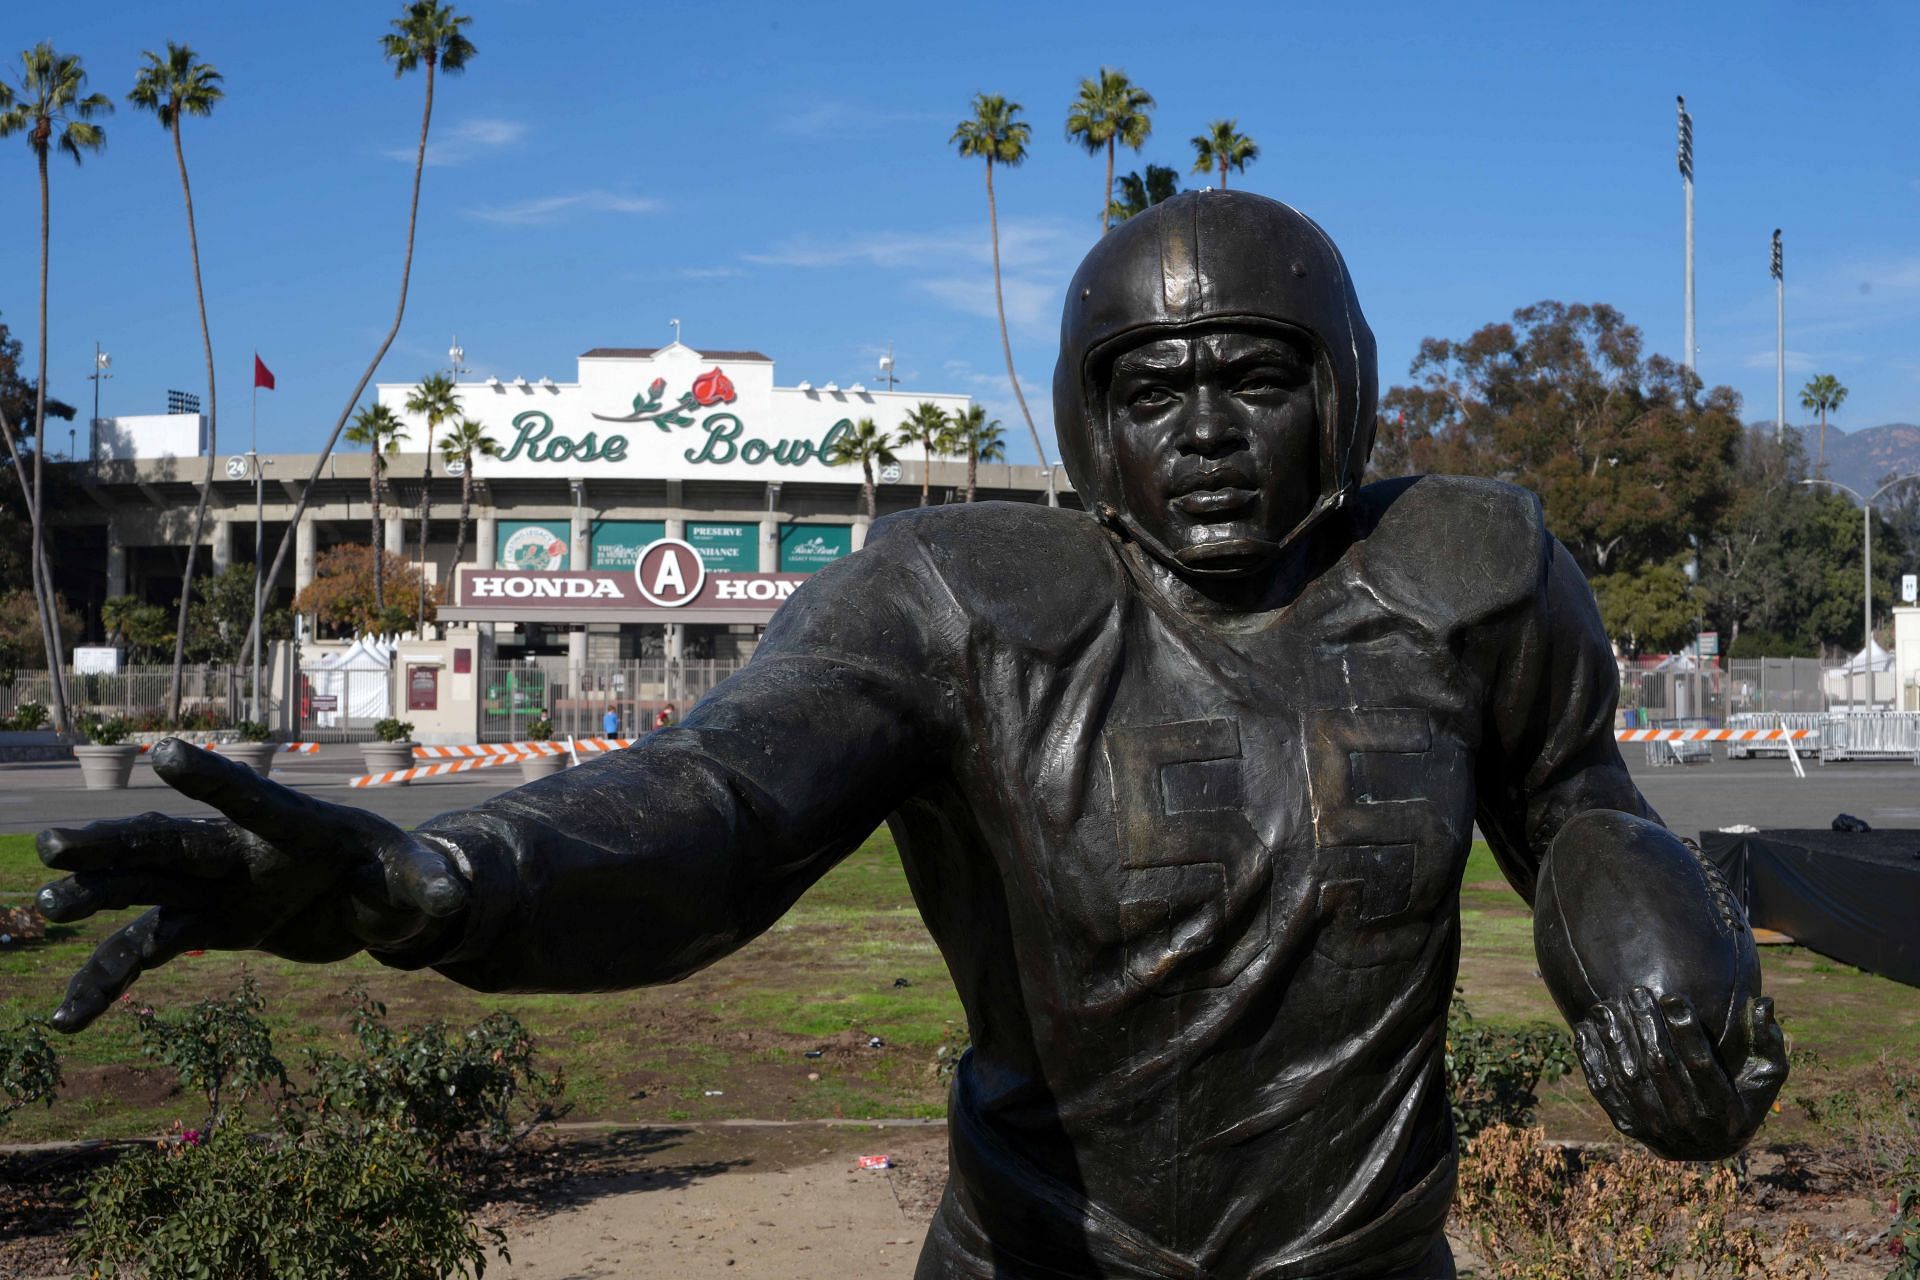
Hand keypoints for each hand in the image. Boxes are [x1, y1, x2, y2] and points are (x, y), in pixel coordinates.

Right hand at [35, 739, 468, 1032]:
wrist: (371, 904)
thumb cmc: (395, 876)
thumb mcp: (416, 879)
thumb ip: (425, 884)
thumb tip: (449, 896)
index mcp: (291, 827)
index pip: (249, 799)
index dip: (211, 780)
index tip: (162, 753)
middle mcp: (239, 850)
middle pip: (170, 841)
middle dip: (114, 844)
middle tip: (55, 845)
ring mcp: (215, 887)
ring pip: (143, 889)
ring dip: (96, 897)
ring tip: (46, 905)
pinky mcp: (207, 925)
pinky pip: (147, 951)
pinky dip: (108, 980)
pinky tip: (68, 1017)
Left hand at [1574, 986, 1786, 1159]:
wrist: (1710, 1142)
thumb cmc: (1742, 1095)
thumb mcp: (1765, 1072)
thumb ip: (1766, 1039)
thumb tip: (1763, 1002)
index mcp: (1727, 1114)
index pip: (1702, 1066)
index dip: (1687, 1031)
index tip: (1672, 997)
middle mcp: (1691, 1129)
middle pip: (1662, 1069)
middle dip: (1647, 1027)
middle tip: (1634, 992)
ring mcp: (1658, 1132)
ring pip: (1629, 1081)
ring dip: (1615, 1041)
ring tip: (1606, 1005)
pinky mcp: (1631, 1129)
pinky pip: (1606, 1093)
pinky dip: (1592, 1062)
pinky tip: (1584, 1030)